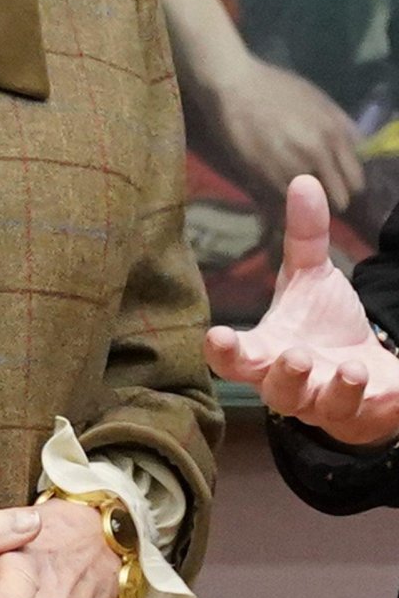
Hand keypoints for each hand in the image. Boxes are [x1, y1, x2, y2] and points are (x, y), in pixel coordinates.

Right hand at [194, 56, 362, 212]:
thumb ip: (341, 127)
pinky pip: (281, 207)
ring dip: (300, 202)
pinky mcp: (264, 179)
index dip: (345, 185)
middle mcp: (318, 155)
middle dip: (327, 198)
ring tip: (287, 188)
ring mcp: (291, 169)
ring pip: (308, 207)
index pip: (356, 183)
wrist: (234, 87)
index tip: (332, 183)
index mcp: (335, 135)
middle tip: (311, 190)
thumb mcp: (318, 99)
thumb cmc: (275, 88)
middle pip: (337, 201)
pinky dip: (277, 204)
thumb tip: (355, 152)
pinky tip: (270, 189)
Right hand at [206, 174, 398, 445]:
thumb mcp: (312, 278)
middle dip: (285, 376)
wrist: (362, 375)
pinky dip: (387, 402)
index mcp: (269, 353)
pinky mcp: (367, 416)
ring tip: (351, 367)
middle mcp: (293, 386)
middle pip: (277, 392)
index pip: (236, 358)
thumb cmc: (321, 325)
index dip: (224, 351)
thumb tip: (304, 180)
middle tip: (295, 355)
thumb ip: (305, 237)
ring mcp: (329, 405)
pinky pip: (376, 414)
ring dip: (339, 390)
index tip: (217, 338)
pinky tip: (394, 386)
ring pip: (327, 408)